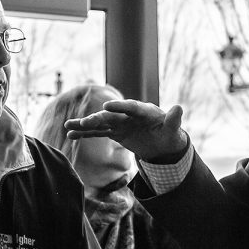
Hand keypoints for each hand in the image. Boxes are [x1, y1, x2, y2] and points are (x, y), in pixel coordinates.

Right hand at [64, 99, 186, 161]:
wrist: (163, 142)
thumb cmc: (170, 134)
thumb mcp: (174, 130)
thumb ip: (174, 120)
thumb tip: (179, 107)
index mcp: (144, 111)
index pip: (131, 107)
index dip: (119, 106)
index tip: (106, 106)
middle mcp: (128, 115)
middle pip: (111, 116)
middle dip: (97, 118)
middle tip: (86, 122)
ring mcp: (120, 123)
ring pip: (100, 123)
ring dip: (85, 124)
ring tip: (68, 126)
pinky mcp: (115, 132)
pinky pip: (98, 133)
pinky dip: (85, 134)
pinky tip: (71, 135)